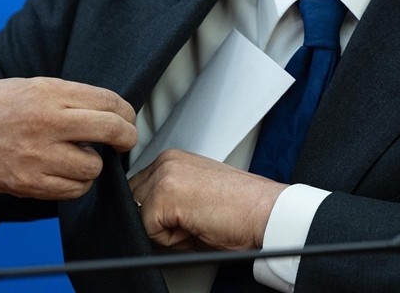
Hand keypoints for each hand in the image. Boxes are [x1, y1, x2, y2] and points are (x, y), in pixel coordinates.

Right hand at [0, 77, 136, 199]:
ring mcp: (37, 156)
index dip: (126, 112)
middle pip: (112, 130)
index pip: (109, 101)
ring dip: (93, 164)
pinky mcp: (28, 184)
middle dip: (126, 137)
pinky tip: (64, 172)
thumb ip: (67, 96)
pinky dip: (76, 184)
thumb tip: (107, 110)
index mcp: (49, 92)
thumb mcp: (30, 86)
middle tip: (123, 140)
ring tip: (78, 155)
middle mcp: (47, 123)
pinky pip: (73, 190)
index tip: (127, 118)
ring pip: (93, 167)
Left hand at [128, 149, 285, 251]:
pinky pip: (149, 230)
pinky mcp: (165, 194)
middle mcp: (166, 161)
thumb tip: (144, 219)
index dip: (158, 215)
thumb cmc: (240, 209)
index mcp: (173, 159)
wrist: (266, 211)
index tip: (186, 217)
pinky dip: (171, 239)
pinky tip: (196, 226)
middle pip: (134, 202)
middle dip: (157, 221)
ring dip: (163, 229)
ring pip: (139, 216)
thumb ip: (166, 199)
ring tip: (196, 223)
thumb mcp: (195, 197)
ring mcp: (165, 175)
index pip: (139, 191)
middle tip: (193, 221)